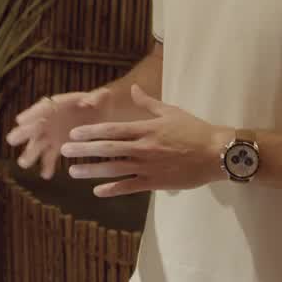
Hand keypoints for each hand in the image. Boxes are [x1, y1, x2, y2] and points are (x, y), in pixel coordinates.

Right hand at [5, 88, 113, 179]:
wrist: (103, 115)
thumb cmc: (100, 102)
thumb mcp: (101, 97)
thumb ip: (95, 99)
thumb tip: (88, 102)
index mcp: (58, 104)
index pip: (41, 108)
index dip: (31, 114)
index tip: (20, 121)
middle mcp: (50, 119)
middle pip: (34, 126)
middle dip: (23, 133)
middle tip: (11, 140)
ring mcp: (52, 133)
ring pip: (38, 143)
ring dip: (31, 153)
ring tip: (24, 164)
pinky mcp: (58, 146)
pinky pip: (50, 156)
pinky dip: (47, 165)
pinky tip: (46, 175)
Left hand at [60, 84, 229, 196]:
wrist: (216, 153)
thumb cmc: (194, 130)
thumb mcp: (171, 111)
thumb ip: (148, 103)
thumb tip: (133, 90)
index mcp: (146, 129)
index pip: (112, 130)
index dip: (91, 132)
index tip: (75, 133)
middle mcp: (143, 148)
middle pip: (108, 149)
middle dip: (84, 150)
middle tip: (65, 150)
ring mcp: (148, 166)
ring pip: (114, 169)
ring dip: (92, 171)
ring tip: (74, 172)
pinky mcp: (156, 182)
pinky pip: (130, 187)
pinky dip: (112, 189)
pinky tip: (97, 191)